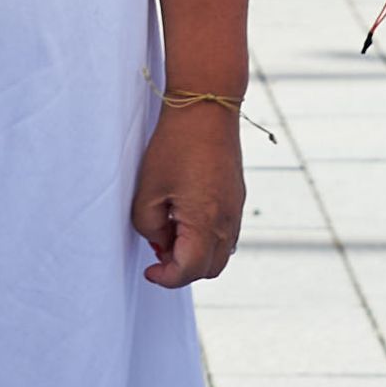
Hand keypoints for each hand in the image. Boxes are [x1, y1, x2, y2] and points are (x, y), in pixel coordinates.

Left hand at [133, 100, 246, 288]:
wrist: (206, 108)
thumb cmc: (174, 145)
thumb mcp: (148, 190)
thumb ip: (149, 227)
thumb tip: (161, 244)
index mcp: (205, 222)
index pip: (189, 271)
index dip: (166, 278)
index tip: (149, 270)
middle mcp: (227, 221)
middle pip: (210, 269)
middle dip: (182, 271)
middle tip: (158, 253)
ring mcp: (236, 209)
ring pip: (221, 253)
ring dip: (196, 255)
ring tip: (170, 231)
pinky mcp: (237, 197)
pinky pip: (226, 233)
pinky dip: (207, 239)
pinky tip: (184, 216)